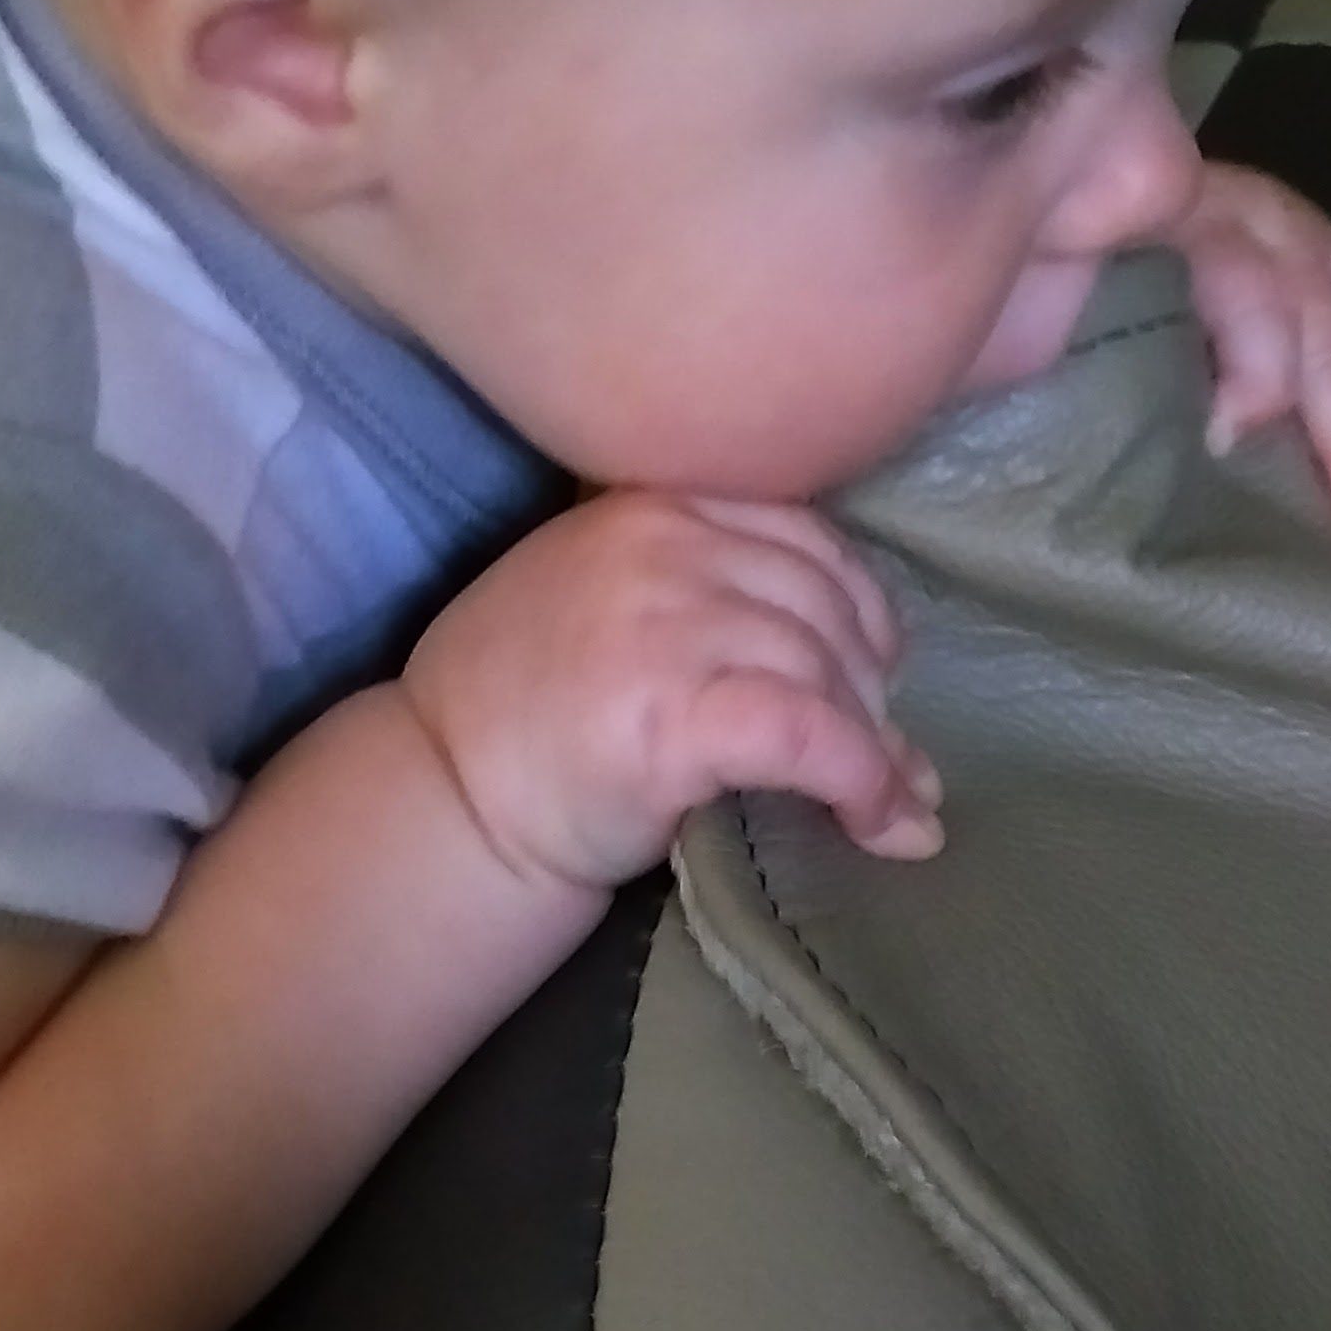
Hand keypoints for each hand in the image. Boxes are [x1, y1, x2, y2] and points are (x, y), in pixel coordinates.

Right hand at [401, 489, 943, 892]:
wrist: (444, 799)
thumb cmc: (521, 711)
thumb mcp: (600, 597)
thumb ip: (707, 590)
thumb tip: (865, 652)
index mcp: (647, 505)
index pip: (798, 533)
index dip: (857, 604)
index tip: (871, 665)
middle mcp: (660, 547)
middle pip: (822, 603)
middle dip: (868, 685)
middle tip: (875, 751)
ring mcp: (666, 626)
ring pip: (826, 670)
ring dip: (875, 744)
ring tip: (887, 800)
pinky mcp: (675, 715)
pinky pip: (810, 734)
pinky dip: (865, 781)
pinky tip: (886, 826)